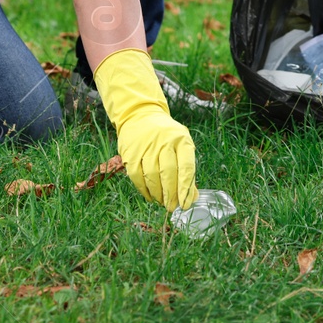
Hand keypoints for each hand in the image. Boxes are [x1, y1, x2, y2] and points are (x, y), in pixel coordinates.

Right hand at [94, 49, 196, 211]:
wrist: (140, 115)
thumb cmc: (166, 136)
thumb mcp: (181, 146)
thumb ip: (187, 171)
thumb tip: (191, 198)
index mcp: (181, 139)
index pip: (186, 166)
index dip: (186, 187)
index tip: (186, 204)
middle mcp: (164, 141)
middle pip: (168, 173)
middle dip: (171, 194)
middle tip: (172, 207)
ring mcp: (146, 146)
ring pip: (152, 177)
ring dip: (158, 194)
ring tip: (162, 202)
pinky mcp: (130, 153)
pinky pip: (137, 177)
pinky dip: (144, 190)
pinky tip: (150, 196)